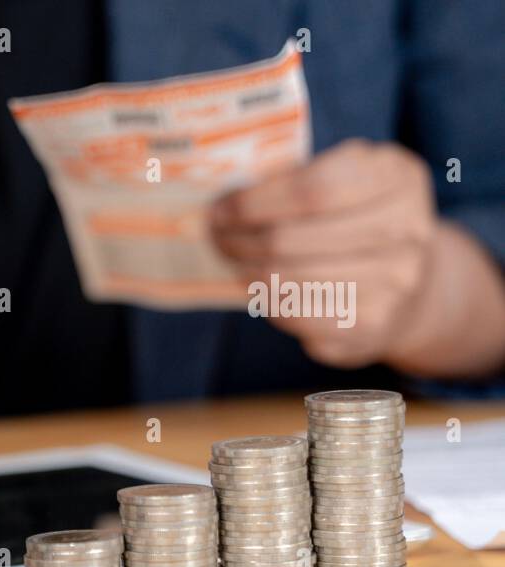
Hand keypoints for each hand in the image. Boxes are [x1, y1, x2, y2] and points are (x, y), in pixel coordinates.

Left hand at [211, 139, 438, 368]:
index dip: (254, 201)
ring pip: (284, 278)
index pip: (310, 189)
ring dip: (244, 269)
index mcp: (398, 177)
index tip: (222, 207)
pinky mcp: (370, 325)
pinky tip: (259, 286)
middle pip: (288, 238)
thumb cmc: (362, 219)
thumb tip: (229, 201)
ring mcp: (394, 282)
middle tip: (216, 235)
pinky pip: (293, 313)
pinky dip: (265, 299)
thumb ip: (300, 176)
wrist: (415, 285)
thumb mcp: (348, 177)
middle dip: (238, 237)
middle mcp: (407, 229)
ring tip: (233, 259)